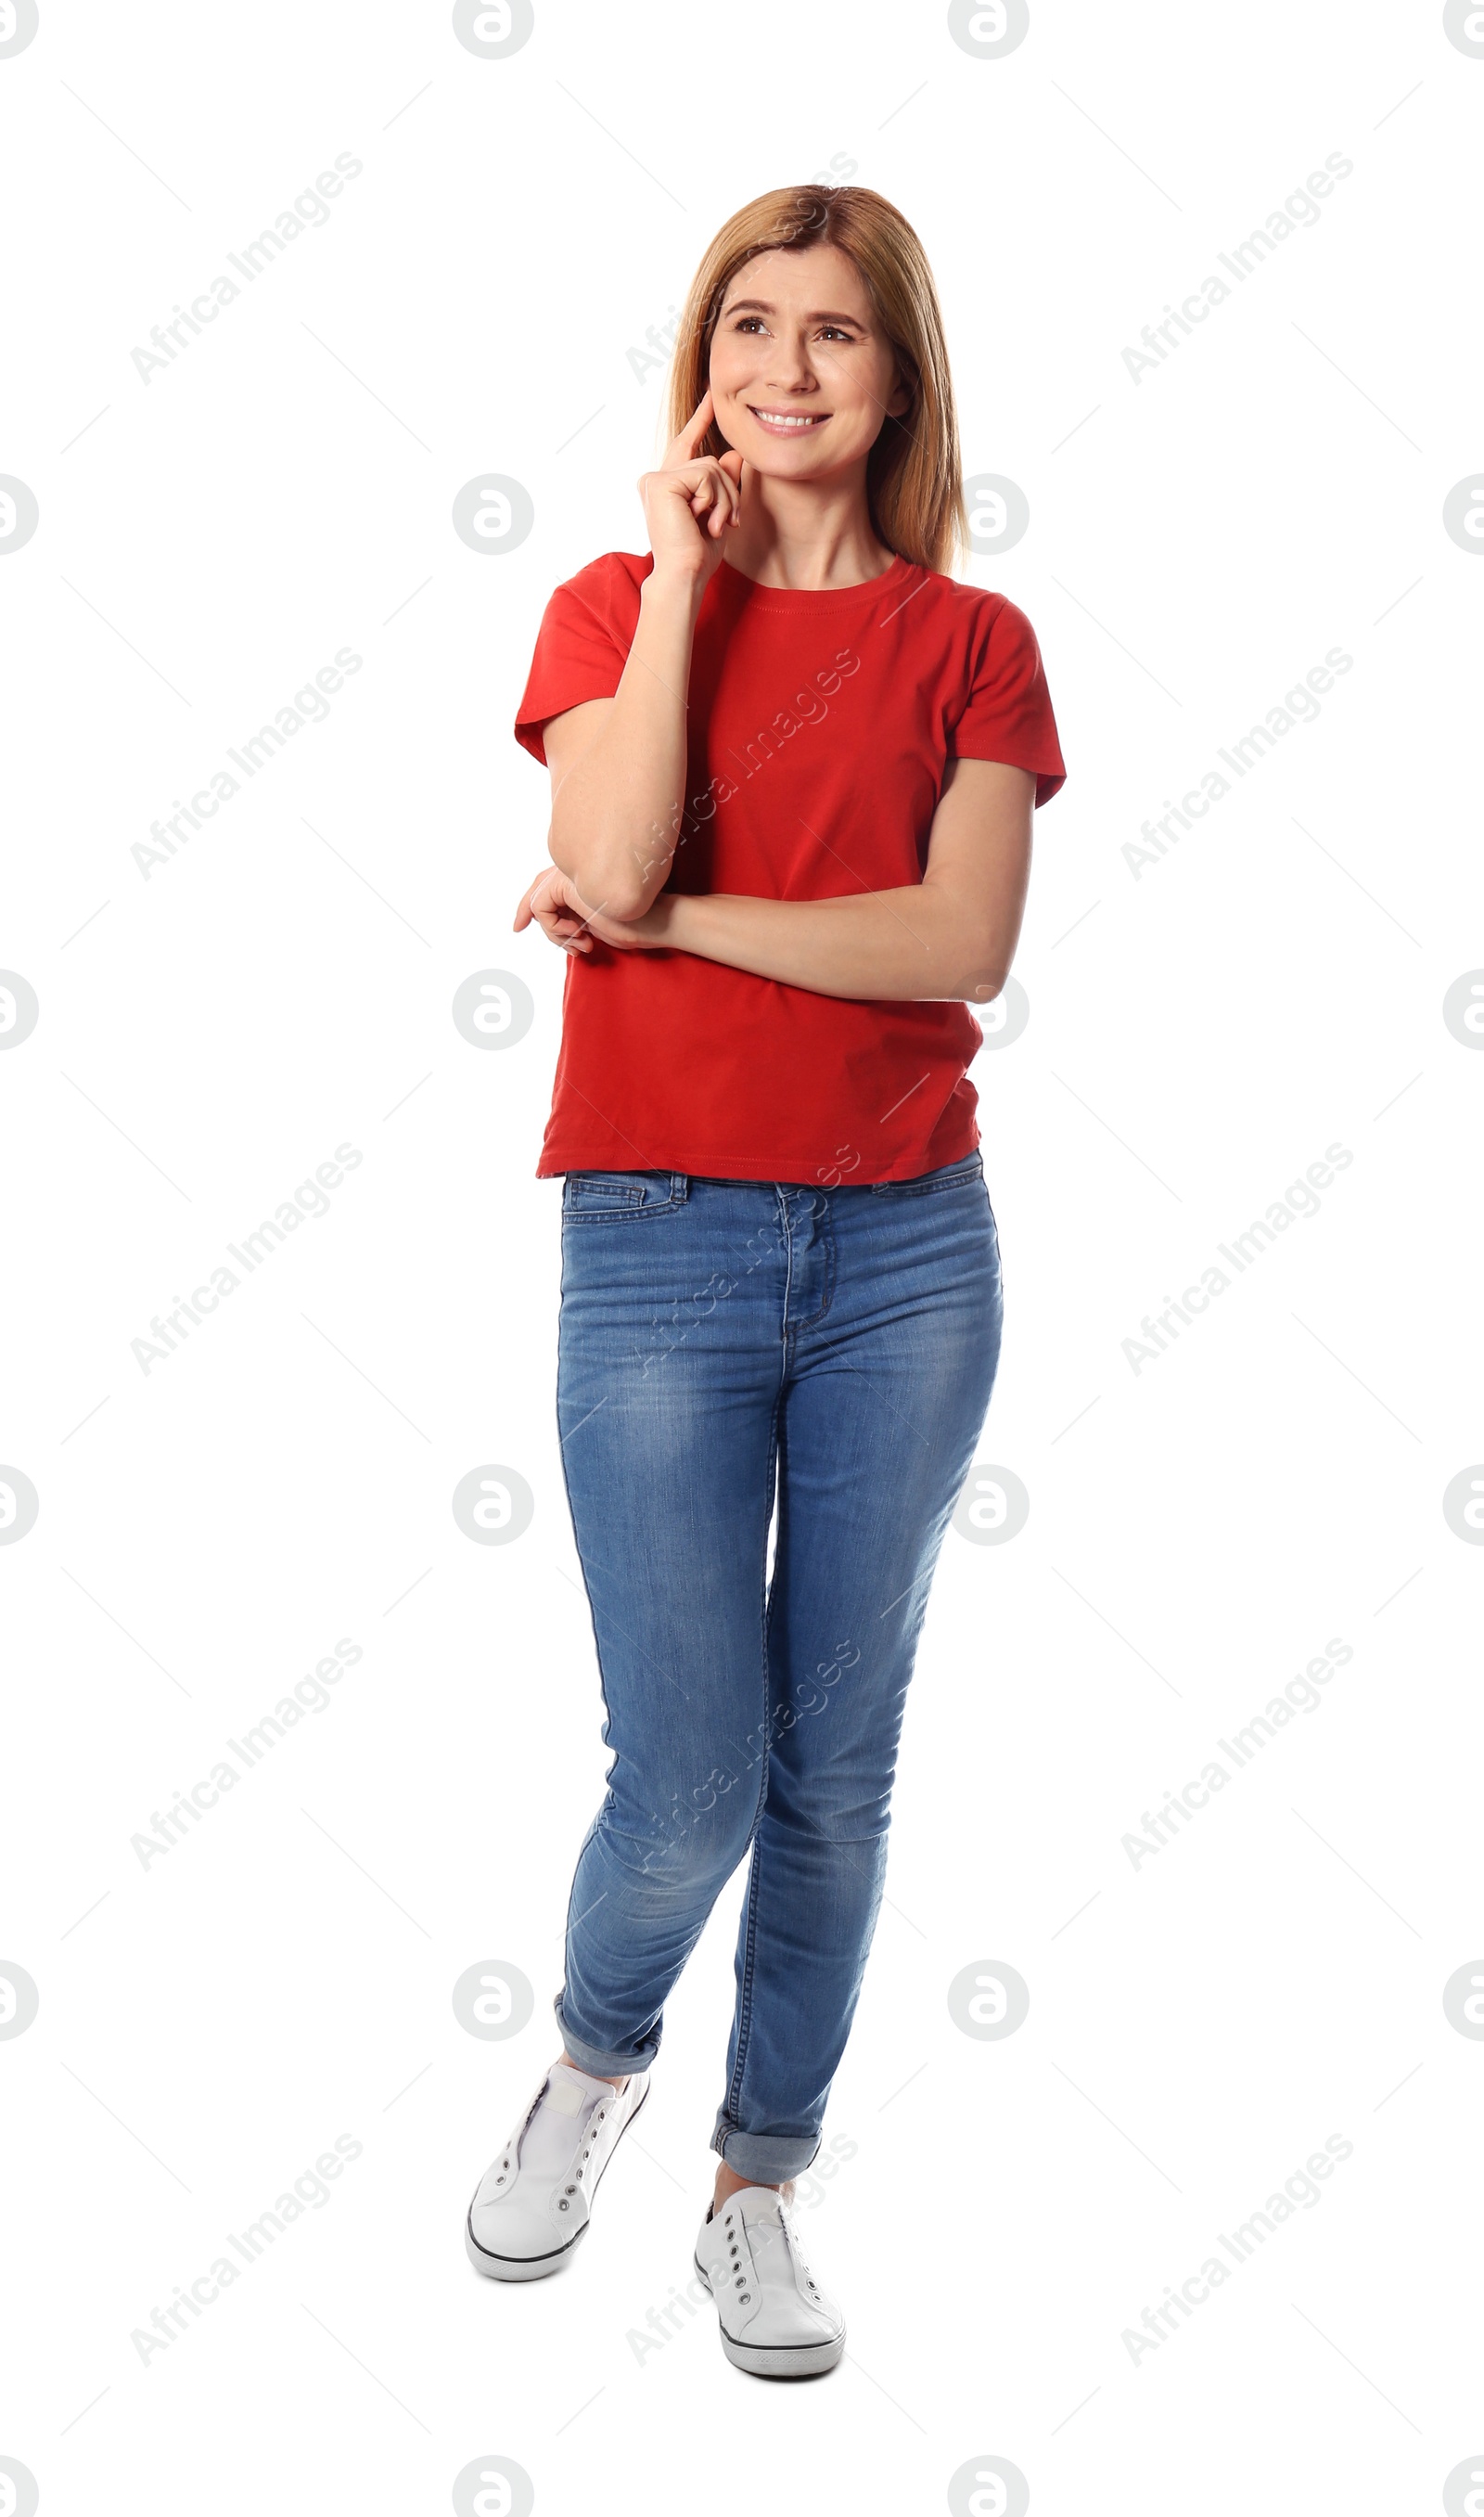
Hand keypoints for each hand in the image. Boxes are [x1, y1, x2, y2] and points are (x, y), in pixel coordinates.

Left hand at [513, 864, 677, 953]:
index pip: (549, 885)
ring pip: (539, 903)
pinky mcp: (567, 881)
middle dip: (524, 909)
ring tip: (581, 944)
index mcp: (585, 878)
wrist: (655, 921)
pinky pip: (540, 907)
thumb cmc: (635, 926)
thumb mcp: (596, 925)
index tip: (521, 925)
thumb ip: (574, 919)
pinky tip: (580, 935)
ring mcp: (572, 873)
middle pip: (538, 885)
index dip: (531, 904)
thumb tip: (552, 927)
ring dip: (555, 933)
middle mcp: (576, 870)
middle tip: (517, 928)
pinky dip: (554, 928)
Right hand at [637, 389, 744, 588]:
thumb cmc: (699, 553)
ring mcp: (655, 479)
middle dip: (728, 491)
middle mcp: (656, 479)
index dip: (699, 420)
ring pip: (710, 467)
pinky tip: (702, 520)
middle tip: (728, 522)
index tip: (710, 396)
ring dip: (723, 499)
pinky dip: (713, 499)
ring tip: (713, 525)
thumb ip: (724, 483)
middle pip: (708, 461)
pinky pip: (704, 475)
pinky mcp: (661, 483)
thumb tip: (734, 454)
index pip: (686, 445)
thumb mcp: (719, 512)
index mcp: (667, 485)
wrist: (686, 574)